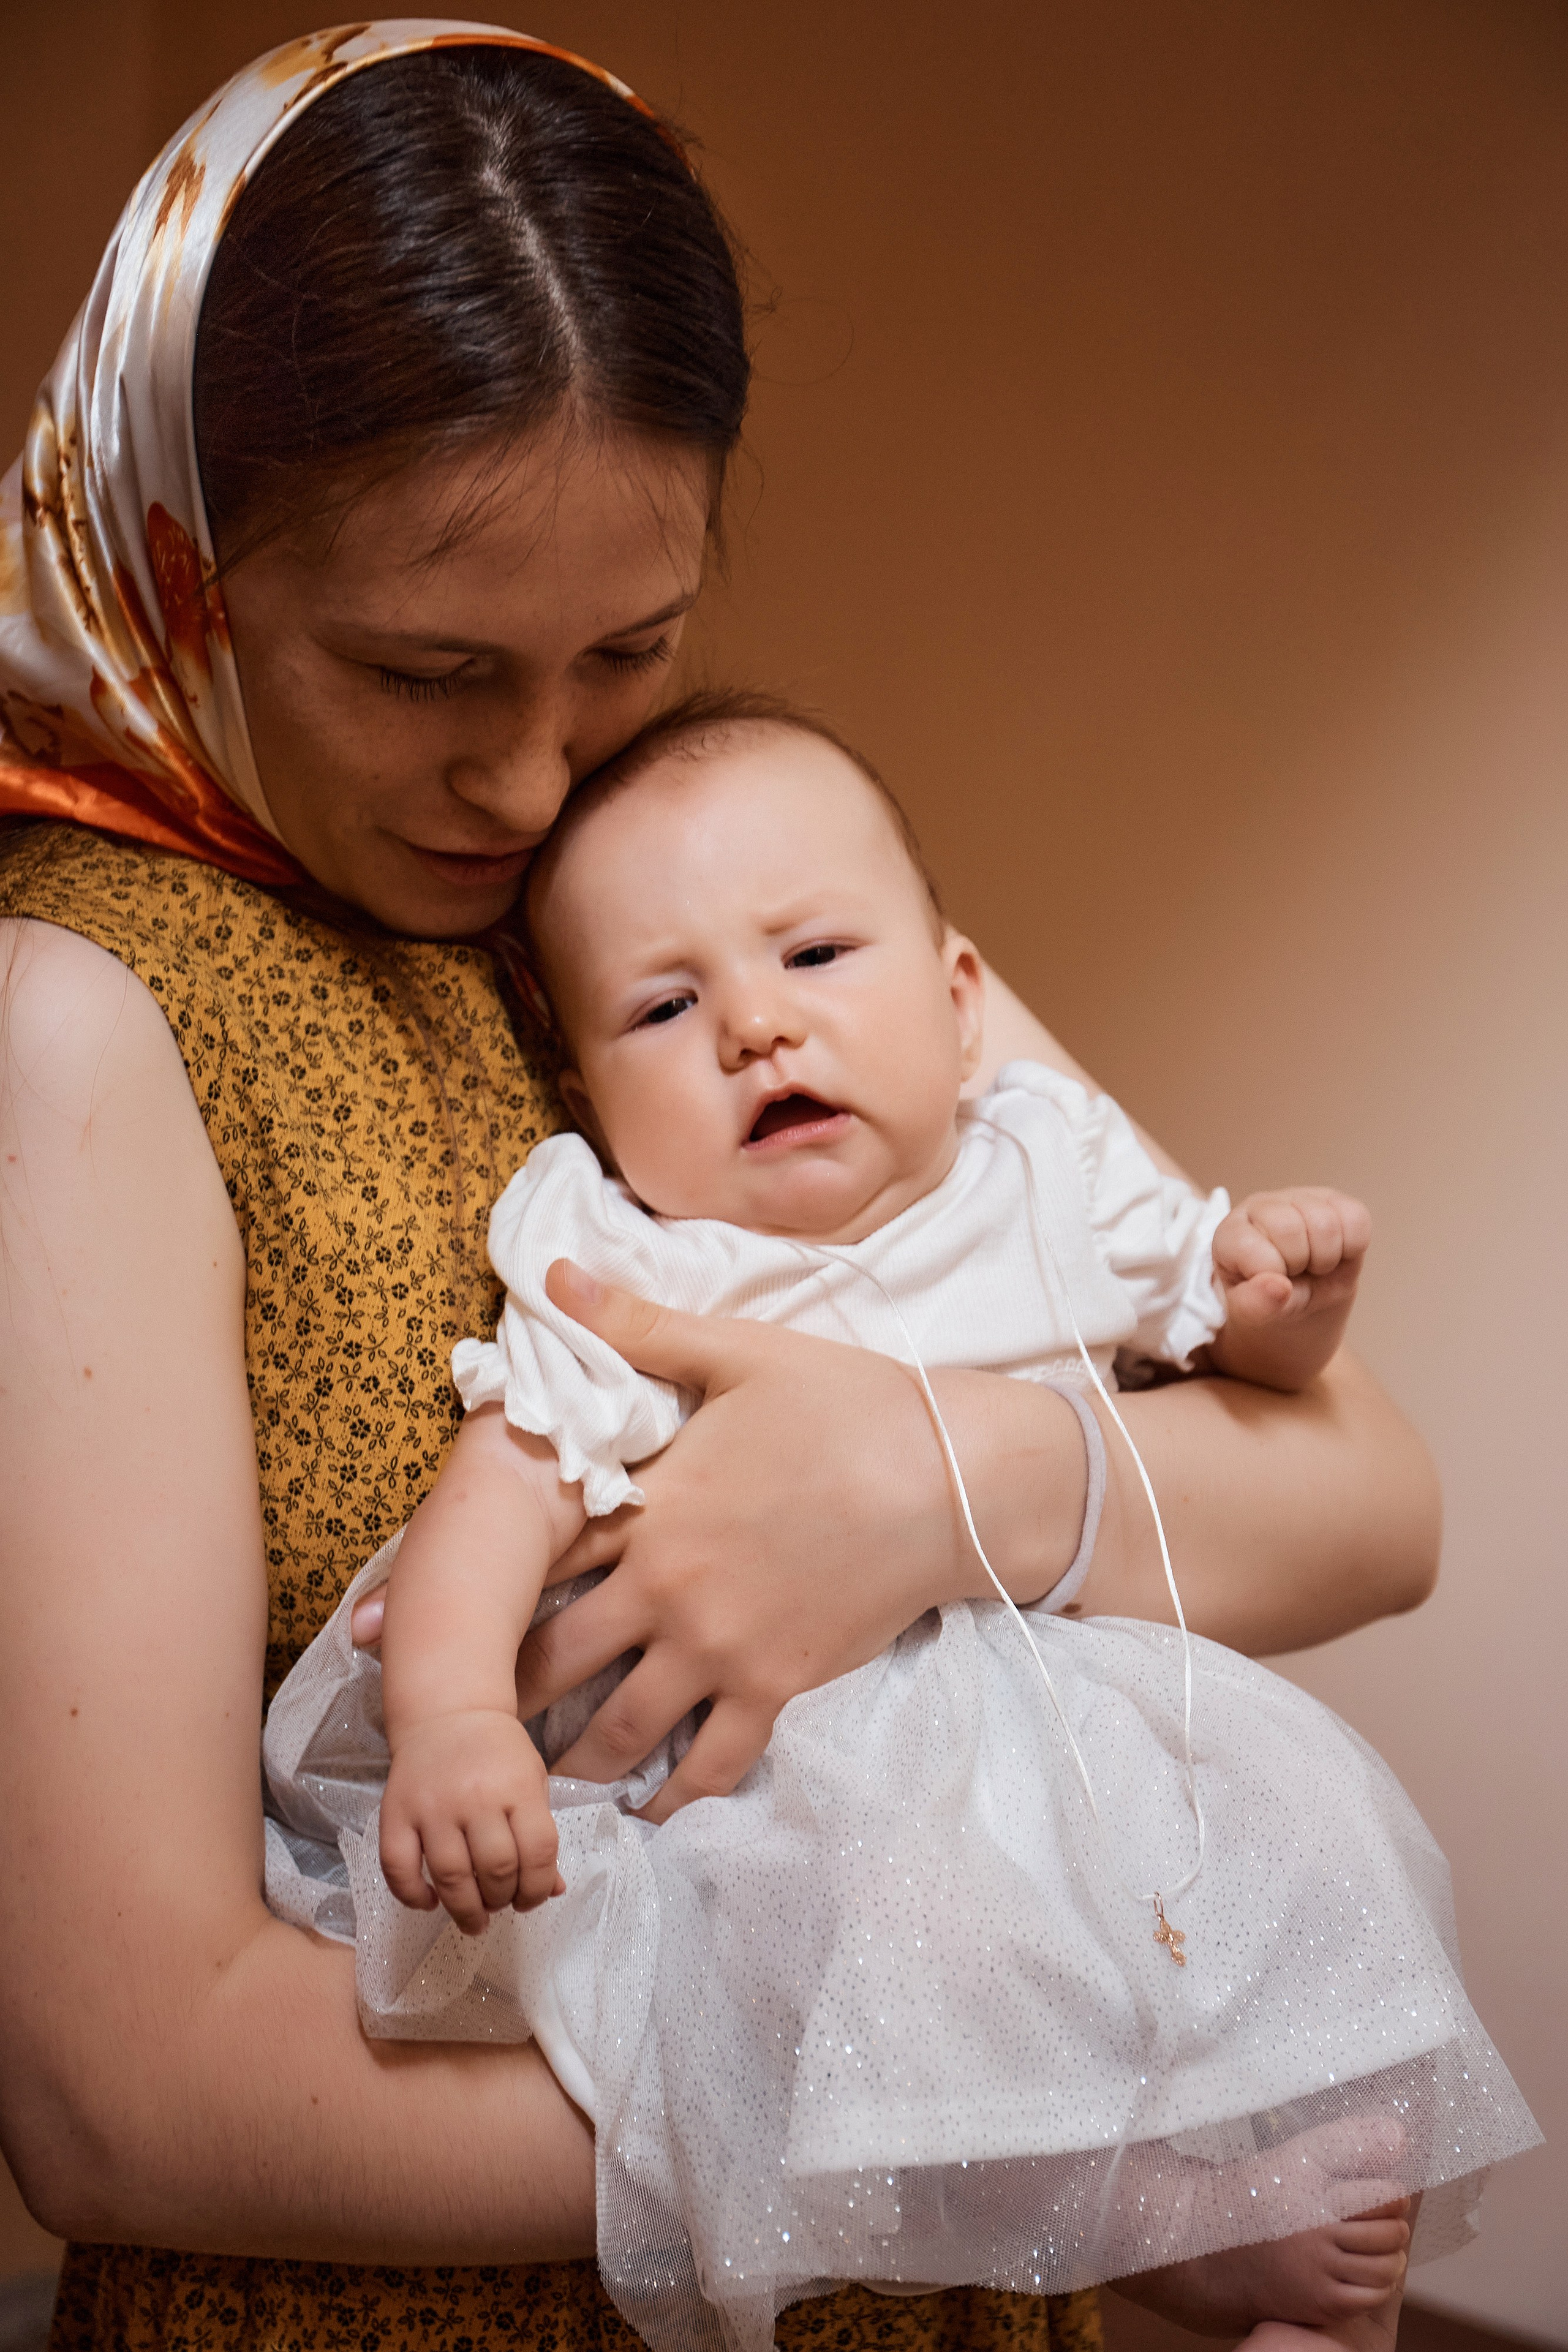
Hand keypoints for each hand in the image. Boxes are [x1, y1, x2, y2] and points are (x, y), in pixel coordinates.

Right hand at [379, 1710, 562, 1936]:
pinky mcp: (395, 1812)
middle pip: (495, 1870)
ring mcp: (431, 1806)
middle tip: (499, 1905)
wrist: (447, 1712)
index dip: (537, 1889)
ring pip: (449, 1877)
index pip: (537, 1853)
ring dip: (464, 1910)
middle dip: (501, 1900)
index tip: (529, 1901)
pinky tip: (429, 1902)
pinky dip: (412, 1895)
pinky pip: (397, 1868)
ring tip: (474, 1918)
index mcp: (517, 1787)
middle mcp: (474, 1797)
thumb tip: (553, 1890)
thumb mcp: (532, 1781)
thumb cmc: (498, 1752)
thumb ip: (541, 1835)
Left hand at [512, 1261, 1088, 1823]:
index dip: (481, 1587)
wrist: (951, 1479)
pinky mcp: (776, 1690)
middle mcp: (668, 1591)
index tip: (432, 1614)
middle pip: (555, 1661)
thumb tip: (551, 1274)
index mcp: (650, 1509)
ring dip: (569, 1759)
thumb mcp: (737, 1350)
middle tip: (464, 1715)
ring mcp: (720, 1650)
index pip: (538, 1559)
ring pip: (616, 1730)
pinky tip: (641, 1818)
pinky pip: (710, 1765)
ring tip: (531, 1780)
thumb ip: (637, 1324)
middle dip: (506, 1690)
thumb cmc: (847, 1405)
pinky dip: (670, 1799)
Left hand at [1215, 1188, 1369, 1321]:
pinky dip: (1352, 1246)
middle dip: (1299, 1264)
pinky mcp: (1334, 1200)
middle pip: (1290, 1228)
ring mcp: (1299, 1198)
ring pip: (1325, 1223)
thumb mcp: (1253, 1312)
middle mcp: (1261, 1206)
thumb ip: (1256, 1304)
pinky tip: (1335, 1253)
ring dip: (1326, 1258)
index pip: (1254, 1249)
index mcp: (1230, 1233)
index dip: (1271, 1277)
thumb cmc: (1268, 1299)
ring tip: (1313, 1265)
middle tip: (1295, 1273)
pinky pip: (1356, 1219)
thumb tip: (1277, 1287)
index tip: (1270, 1284)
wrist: (1301, 1296)